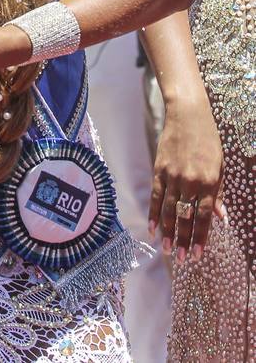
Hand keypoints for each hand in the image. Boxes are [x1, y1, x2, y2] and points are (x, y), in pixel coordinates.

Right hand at [149, 94, 224, 261]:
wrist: (188, 115)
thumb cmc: (208, 140)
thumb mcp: (220, 166)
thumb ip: (218, 193)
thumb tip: (222, 218)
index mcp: (209, 182)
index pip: (204, 216)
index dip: (200, 237)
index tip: (197, 254)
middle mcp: (190, 181)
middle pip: (185, 216)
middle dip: (183, 239)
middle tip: (180, 259)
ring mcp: (173, 175)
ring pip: (169, 209)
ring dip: (167, 231)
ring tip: (165, 249)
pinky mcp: (159, 169)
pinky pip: (156, 195)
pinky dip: (154, 213)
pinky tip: (152, 227)